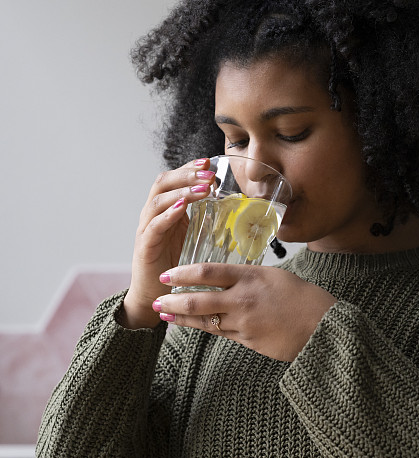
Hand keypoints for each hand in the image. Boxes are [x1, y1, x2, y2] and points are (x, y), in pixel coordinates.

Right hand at [122, 159, 214, 328]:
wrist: (157, 296)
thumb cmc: (179, 265)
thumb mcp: (195, 237)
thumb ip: (207, 219)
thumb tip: (234, 206)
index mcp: (167, 210)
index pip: (174, 180)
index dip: (189, 167)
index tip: (209, 160)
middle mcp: (154, 215)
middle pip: (163, 183)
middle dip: (186, 174)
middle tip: (209, 172)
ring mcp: (147, 230)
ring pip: (157, 201)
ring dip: (181, 192)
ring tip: (203, 188)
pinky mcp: (145, 247)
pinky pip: (153, 227)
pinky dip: (166, 216)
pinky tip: (180, 209)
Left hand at [153, 263, 336, 361]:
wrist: (322, 326)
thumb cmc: (303, 298)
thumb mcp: (275, 276)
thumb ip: (249, 277)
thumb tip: (228, 277)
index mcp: (251, 277)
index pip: (208, 272)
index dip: (183, 274)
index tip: (168, 274)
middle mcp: (243, 299)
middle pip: (198, 299)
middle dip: (173, 299)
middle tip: (157, 298)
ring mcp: (244, 322)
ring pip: (204, 320)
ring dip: (181, 317)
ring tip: (164, 314)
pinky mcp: (248, 340)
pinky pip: (220, 333)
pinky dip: (202, 328)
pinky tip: (191, 326)